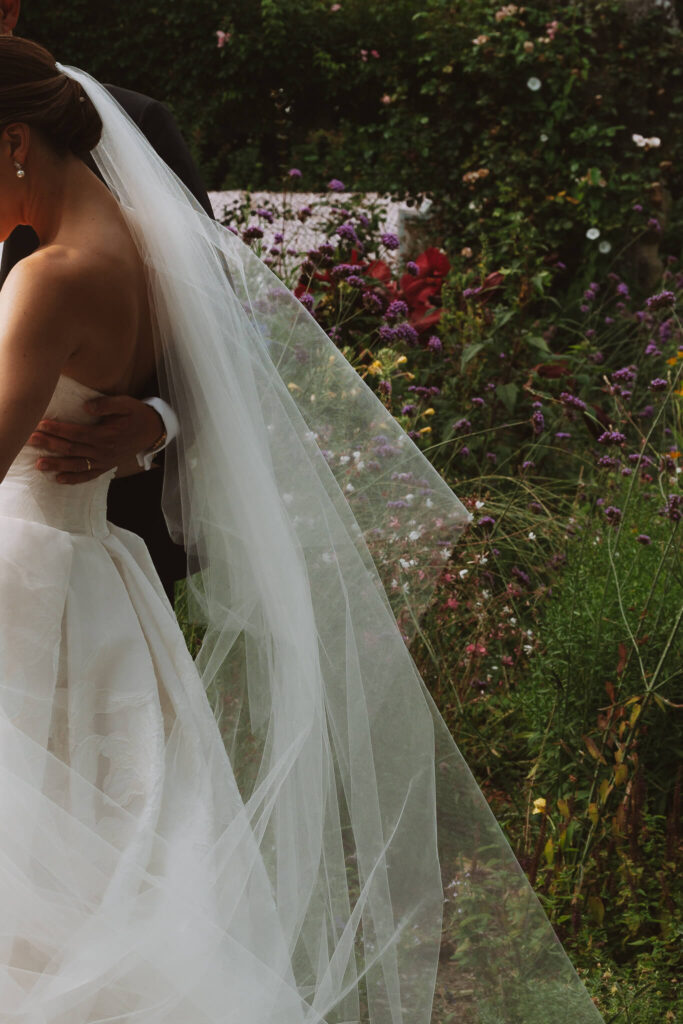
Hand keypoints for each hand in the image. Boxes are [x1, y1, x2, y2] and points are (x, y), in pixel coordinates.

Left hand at [28, 395, 164, 483]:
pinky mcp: (106, 467)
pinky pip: (88, 476)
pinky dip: (73, 479)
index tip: (41, 424)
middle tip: (31, 440)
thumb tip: (86, 406)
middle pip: (72, 449)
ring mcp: (104, 461)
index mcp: (106, 435)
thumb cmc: (136, 414)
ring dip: (56, 464)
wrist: (152, 431)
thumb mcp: (125, 404)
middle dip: (50, 444)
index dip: (58, 429)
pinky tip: (58, 479)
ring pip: (76, 465)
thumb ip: (106, 404)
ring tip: (38, 464)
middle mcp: (103, 451)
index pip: (76, 433)